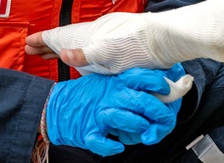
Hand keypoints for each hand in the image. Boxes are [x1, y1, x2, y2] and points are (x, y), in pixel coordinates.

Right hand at [27, 12, 155, 74]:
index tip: (27, 44)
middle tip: (31, 50)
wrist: (165, 41)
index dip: (43, 41)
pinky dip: (78, 54)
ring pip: (78, 44)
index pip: (60, 36)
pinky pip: (89, 50)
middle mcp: (97, 36)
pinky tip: (79, 61)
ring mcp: (106, 42)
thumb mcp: (109, 52)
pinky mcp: (117, 50)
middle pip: (67, 39)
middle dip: (48, 45)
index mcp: (91, 34)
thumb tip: (63, 55)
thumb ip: (85, 54)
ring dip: (62, 49)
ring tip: (49, 54)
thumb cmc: (138, 45)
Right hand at [44, 68, 177, 155]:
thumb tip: (160, 85)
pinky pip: (101, 141)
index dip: (158, 83)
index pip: (141, 77)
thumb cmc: (87, 96)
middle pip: (140, 101)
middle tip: (165, 119)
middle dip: (159, 112)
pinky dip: (112, 146)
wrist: (56, 107)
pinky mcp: (87, 132)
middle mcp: (109, 96)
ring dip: (139, 127)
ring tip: (143, 132)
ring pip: (125, 120)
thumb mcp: (109, 83)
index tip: (167, 89)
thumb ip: (129, 85)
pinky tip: (119, 146)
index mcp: (116, 83)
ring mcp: (98, 115)